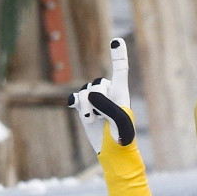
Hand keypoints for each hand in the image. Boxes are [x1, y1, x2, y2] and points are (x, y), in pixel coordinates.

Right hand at [67, 37, 134, 153]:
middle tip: (104, 118)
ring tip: (96, 121)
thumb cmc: (122, 140)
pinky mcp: (85, 109)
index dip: (118, 54)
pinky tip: (74, 106)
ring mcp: (96, 101)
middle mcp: (109, 94)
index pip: (120, 70)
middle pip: (97, 84)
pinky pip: (76, 98)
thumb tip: (89, 94)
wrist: (113, 155)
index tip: (116, 40)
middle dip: (98, 100)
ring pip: (85, 92)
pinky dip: (76, 101)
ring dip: (88, 107)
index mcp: (121, 93)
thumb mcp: (120, 122)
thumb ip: (108, 106)